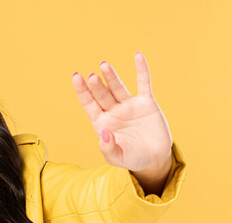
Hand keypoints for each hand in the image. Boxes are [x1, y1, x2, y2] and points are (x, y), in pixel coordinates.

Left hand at [71, 51, 172, 172]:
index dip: (82, 91)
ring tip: (103, 65)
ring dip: (111, 76)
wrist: (155, 158)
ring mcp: (129, 105)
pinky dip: (141, 70)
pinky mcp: (146, 103)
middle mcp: (113, 111)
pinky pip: (143, 83)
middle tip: (92, 76)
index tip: (76, 77)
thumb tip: (104, 134)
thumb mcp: (118, 158)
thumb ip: (108, 149)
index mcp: (102, 122)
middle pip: (102, 95)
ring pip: (118, 87)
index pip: (89, 103)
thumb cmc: (132, 158)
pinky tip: (138, 55)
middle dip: (97, 86)